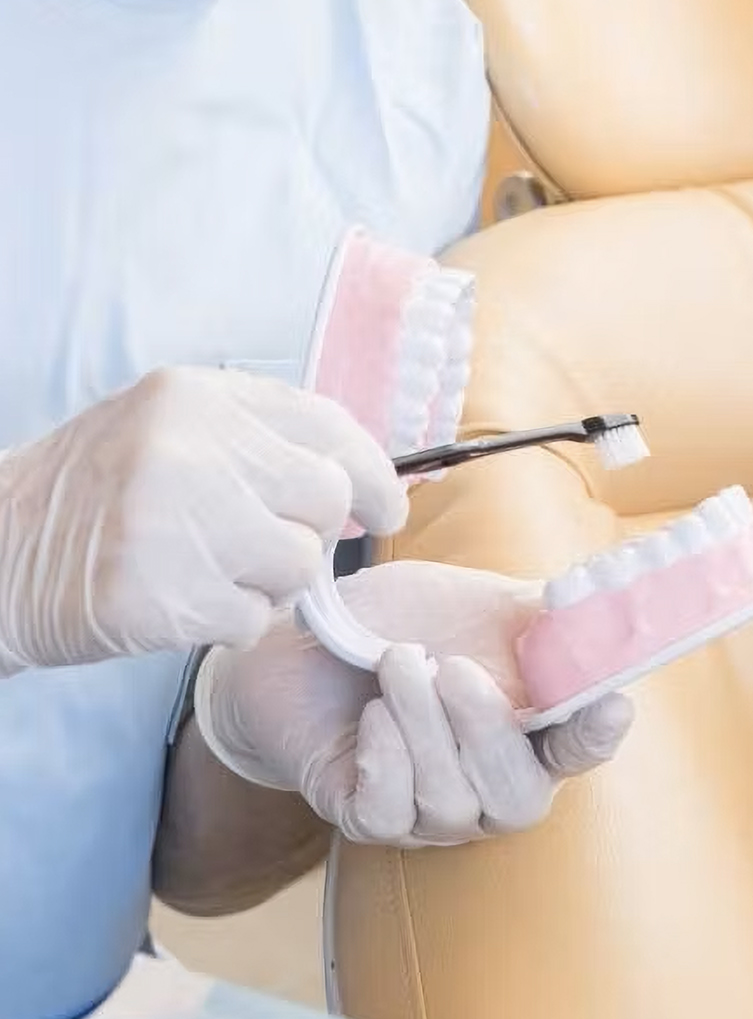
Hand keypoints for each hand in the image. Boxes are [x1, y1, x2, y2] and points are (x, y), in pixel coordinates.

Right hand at [0, 366, 407, 674]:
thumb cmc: (100, 495)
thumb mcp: (171, 432)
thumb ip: (262, 443)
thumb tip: (364, 488)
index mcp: (198, 397)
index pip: (329, 427)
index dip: (374, 475)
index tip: (387, 509)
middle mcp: (190, 449)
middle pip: (326, 501)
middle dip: (311, 534)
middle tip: (262, 546)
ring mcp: (174, 522)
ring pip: (298, 565)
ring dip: (269, 584)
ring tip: (208, 572)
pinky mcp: (160, 595)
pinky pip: (253, 620)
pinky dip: (230, 622)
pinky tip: (180, 602)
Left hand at [193, 560, 633, 845]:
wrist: (305, 637)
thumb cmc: (406, 620)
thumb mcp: (481, 606)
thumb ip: (547, 615)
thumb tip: (608, 596)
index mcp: (533, 734)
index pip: (581, 752)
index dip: (598, 736)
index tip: (611, 704)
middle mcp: (490, 787)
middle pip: (519, 799)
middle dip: (485, 733)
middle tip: (451, 667)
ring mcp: (430, 813)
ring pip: (449, 802)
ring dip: (422, 726)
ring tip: (396, 661)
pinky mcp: (368, 818)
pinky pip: (388, 815)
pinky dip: (384, 757)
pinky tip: (371, 713)